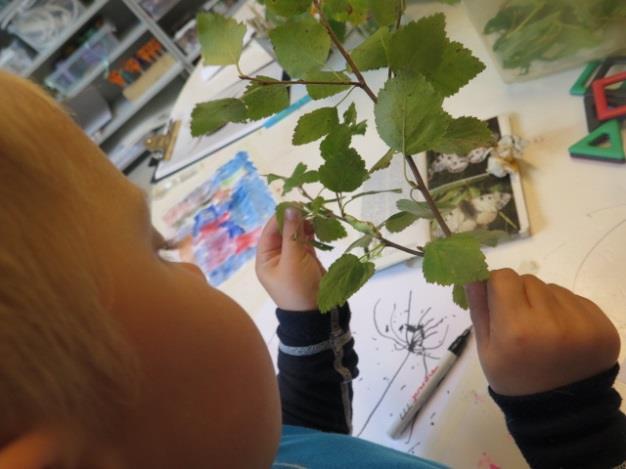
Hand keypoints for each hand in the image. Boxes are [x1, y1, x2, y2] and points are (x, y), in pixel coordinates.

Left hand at [255, 208, 324, 310]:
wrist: (315, 315)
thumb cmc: (298, 288)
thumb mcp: (293, 260)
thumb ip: (292, 233)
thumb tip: (292, 207)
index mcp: (266, 258)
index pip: (270, 230)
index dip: (282, 216)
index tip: (296, 204)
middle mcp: (277, 256)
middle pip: (284, 230)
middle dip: (297, 218)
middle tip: (312, 207)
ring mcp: (292, 257)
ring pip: (298, 234)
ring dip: (307, 224)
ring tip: (319, 215)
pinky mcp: (307, 259)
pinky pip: (308, 241)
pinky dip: (314, 233)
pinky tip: (322, 225)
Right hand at [466, 269, 619, 395]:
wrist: (562, 409)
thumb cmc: (515, 379)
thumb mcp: (485, 349)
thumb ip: (478, 308)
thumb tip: (472, 274)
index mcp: (516, 329)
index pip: (503, 277)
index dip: (497, 287)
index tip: (498, 302)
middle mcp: (551, 321)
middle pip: (528, 280)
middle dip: (520, 295)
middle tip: (521, 322)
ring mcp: (581, 323)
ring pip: (552, 288)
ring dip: (544, 301)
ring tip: (544, 331)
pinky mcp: (602, 324)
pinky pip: (576, 299)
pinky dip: (566, 310)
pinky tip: (563, 334)